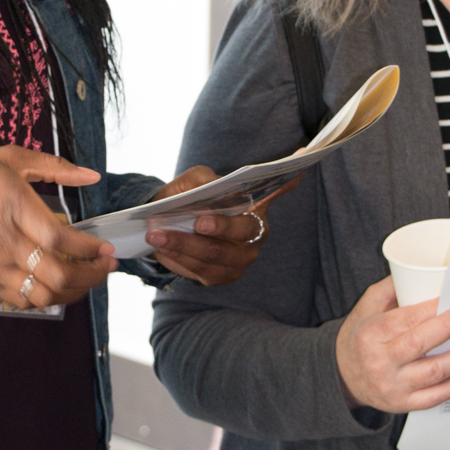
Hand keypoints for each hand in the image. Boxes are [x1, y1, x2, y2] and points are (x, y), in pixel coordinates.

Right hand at [0, 147, 116, 308]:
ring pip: (42, 295)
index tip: (106, 248)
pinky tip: (57, 285)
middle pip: (56, 274)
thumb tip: (91, 176)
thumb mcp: (8, 157)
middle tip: (106, 267)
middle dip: (90, 276)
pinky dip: (46, 298)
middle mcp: (4, 241)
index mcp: (12, 207)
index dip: (88, 250)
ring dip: (72, 292)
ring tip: (87, 279)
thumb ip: (53, 166)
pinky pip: (21, 301)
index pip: (59, 240)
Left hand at [144, 166, 297, 286]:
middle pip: (243, 232)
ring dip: (184, 245)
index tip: (292, 174)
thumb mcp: (192, 181)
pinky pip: (200, 269)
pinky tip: (162, 249)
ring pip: (214, 254)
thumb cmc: (188, 199)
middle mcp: (255, 233)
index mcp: (255, 204)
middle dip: (220, 227)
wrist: (166, 223)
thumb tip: (210, 186)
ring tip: (157, 235)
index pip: (277, 191)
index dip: (285, 184)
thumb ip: (203, 181)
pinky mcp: (222, 276)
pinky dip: (179, 257)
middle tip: (198, 222)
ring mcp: (241, 258)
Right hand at [335, 279, 449, 414]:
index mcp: (371, 333)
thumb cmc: (361, 337)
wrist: (344, 377)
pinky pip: (437, 396)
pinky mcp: (404, 404)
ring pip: (436, 372)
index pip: (407, 319)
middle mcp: (381, 361)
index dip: (435, 309)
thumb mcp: (366, 309)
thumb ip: (391, 289)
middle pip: (422, 343)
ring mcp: (393, 386)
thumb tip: (425, 272)